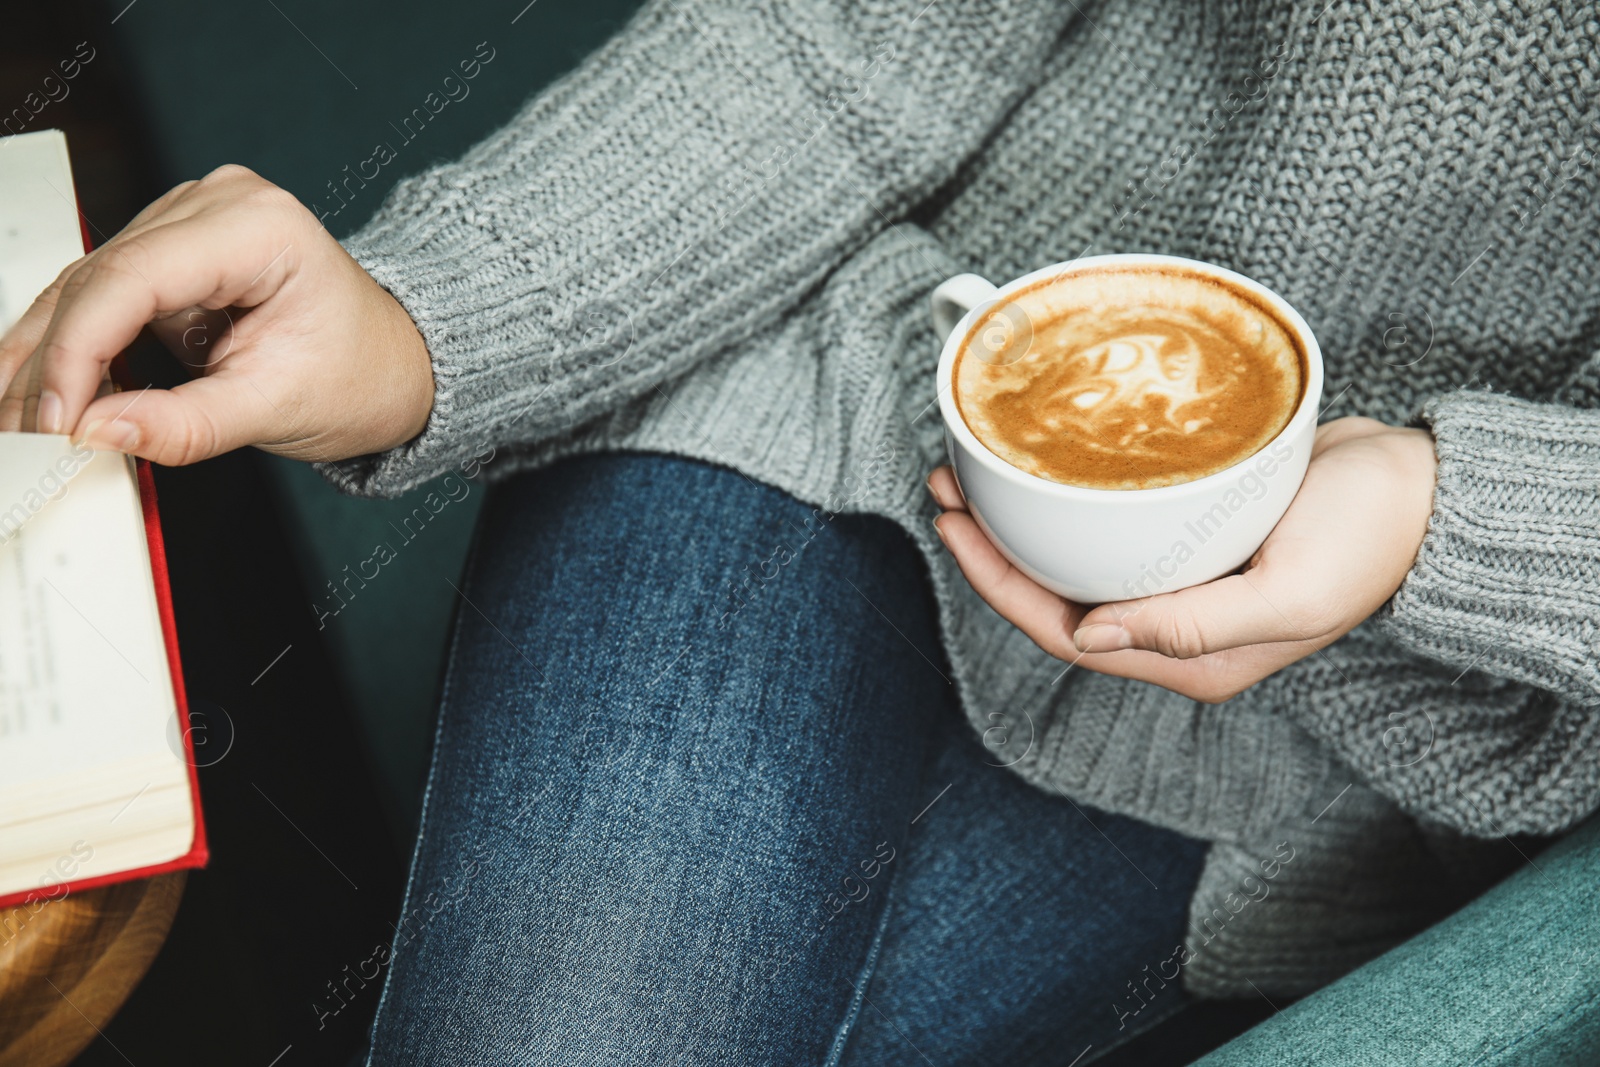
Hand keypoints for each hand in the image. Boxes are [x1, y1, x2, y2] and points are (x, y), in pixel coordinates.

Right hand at [0, 164, 433, 464]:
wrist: (396, 364)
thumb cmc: (361, 372)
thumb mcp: (278, 408)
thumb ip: (184, 425)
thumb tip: (96, 431)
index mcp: (259, 227)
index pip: (133, 278)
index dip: (77, 352)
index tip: (52, 418)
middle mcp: (218, 206)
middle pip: (98, 278)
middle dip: (49, 362)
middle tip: (16, 431)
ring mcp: (191, 220)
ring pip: (86, 284)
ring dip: (45, 354)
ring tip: (15, 419)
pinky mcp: (174, 249)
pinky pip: (103, 293)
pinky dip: (74, 345)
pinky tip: (44, 391)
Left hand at [929, 417, 1438, 702]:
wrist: (1425, 490)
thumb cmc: (1369, 537)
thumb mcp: (1289, 593)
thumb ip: (1192, 624)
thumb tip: (1089, 632)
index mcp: (1190, 657)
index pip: (1064, 632)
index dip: (998, 584)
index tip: (954, 526)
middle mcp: (1175, 627)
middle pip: (1057, 597)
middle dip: (994, 549)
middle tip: (946, 486)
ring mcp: (1182, 581)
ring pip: (1077, 563)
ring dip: (1022, 524)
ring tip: (972, 472)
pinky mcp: (1193, 537)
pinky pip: (1110, 530)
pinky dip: (1067, 505)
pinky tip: (1040, 472)